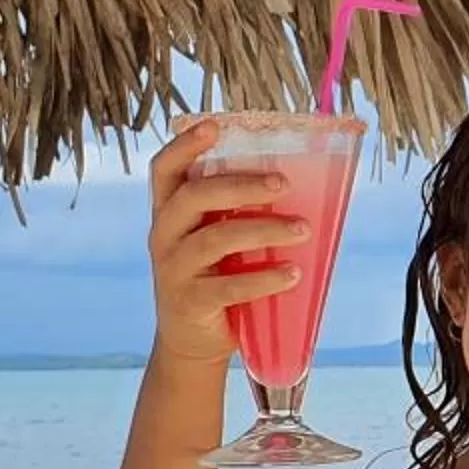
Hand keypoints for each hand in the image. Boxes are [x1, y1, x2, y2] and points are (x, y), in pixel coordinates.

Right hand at [145, 118, 303, 366]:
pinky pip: (229, 287)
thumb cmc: (216, 277)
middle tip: (282, 185)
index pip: (164, 170)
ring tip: (302, 230)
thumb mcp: (218, 240)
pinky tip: (292, 274)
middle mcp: (164, 236)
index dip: (184, 146)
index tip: (213, 126)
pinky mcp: (189, 302)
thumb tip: (304, 186)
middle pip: (194, 197)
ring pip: (216, 240)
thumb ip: (238, 214)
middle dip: (240, 186)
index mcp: (169, 213)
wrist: (192, 343)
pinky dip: (264, 279)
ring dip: (264, 230)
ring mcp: (173, 270)